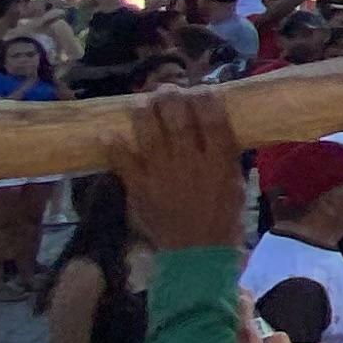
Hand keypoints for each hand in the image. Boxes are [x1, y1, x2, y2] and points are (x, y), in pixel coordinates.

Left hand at [115, 85, 250, 253]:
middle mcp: (189, 160)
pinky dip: (113, 145)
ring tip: (141, 103)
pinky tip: (107, 133)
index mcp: (218, 160)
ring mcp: (161, 172)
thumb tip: (216, 132)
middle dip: (171, 97)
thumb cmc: (223, 219)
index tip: (202, 90)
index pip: (212, 117)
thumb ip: (225, 157)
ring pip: (148, 132)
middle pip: (177, 117)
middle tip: (167, 89)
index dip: (206, 97)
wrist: (196, 253)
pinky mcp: (139, 187)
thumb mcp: (236, 184)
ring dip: (143, 112)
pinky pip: (122, 160)